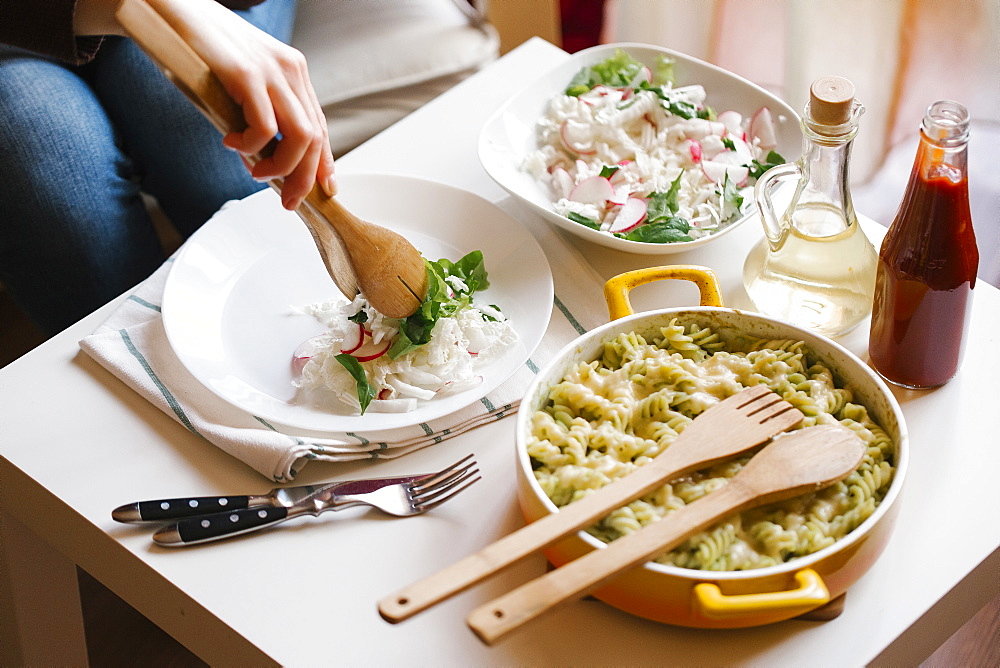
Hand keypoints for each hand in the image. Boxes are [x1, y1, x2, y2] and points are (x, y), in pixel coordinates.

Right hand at [105, 0, 336, 209]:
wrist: (167, 7)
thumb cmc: (198, 48)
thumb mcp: (239, 83)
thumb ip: (257, 114)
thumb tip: (262, 159)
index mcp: (292, 71)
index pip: (320, 125)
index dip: (323, 162)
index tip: (322, 190)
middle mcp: (290, 69)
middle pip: (315, 137)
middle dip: (304, 178)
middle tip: (288, 201)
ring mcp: (272, 70)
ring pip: (300, 136)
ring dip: (281, 167)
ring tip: (256, 172)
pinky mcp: (246, 73)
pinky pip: (265, 127)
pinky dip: (250, 146)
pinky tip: (231, 142)